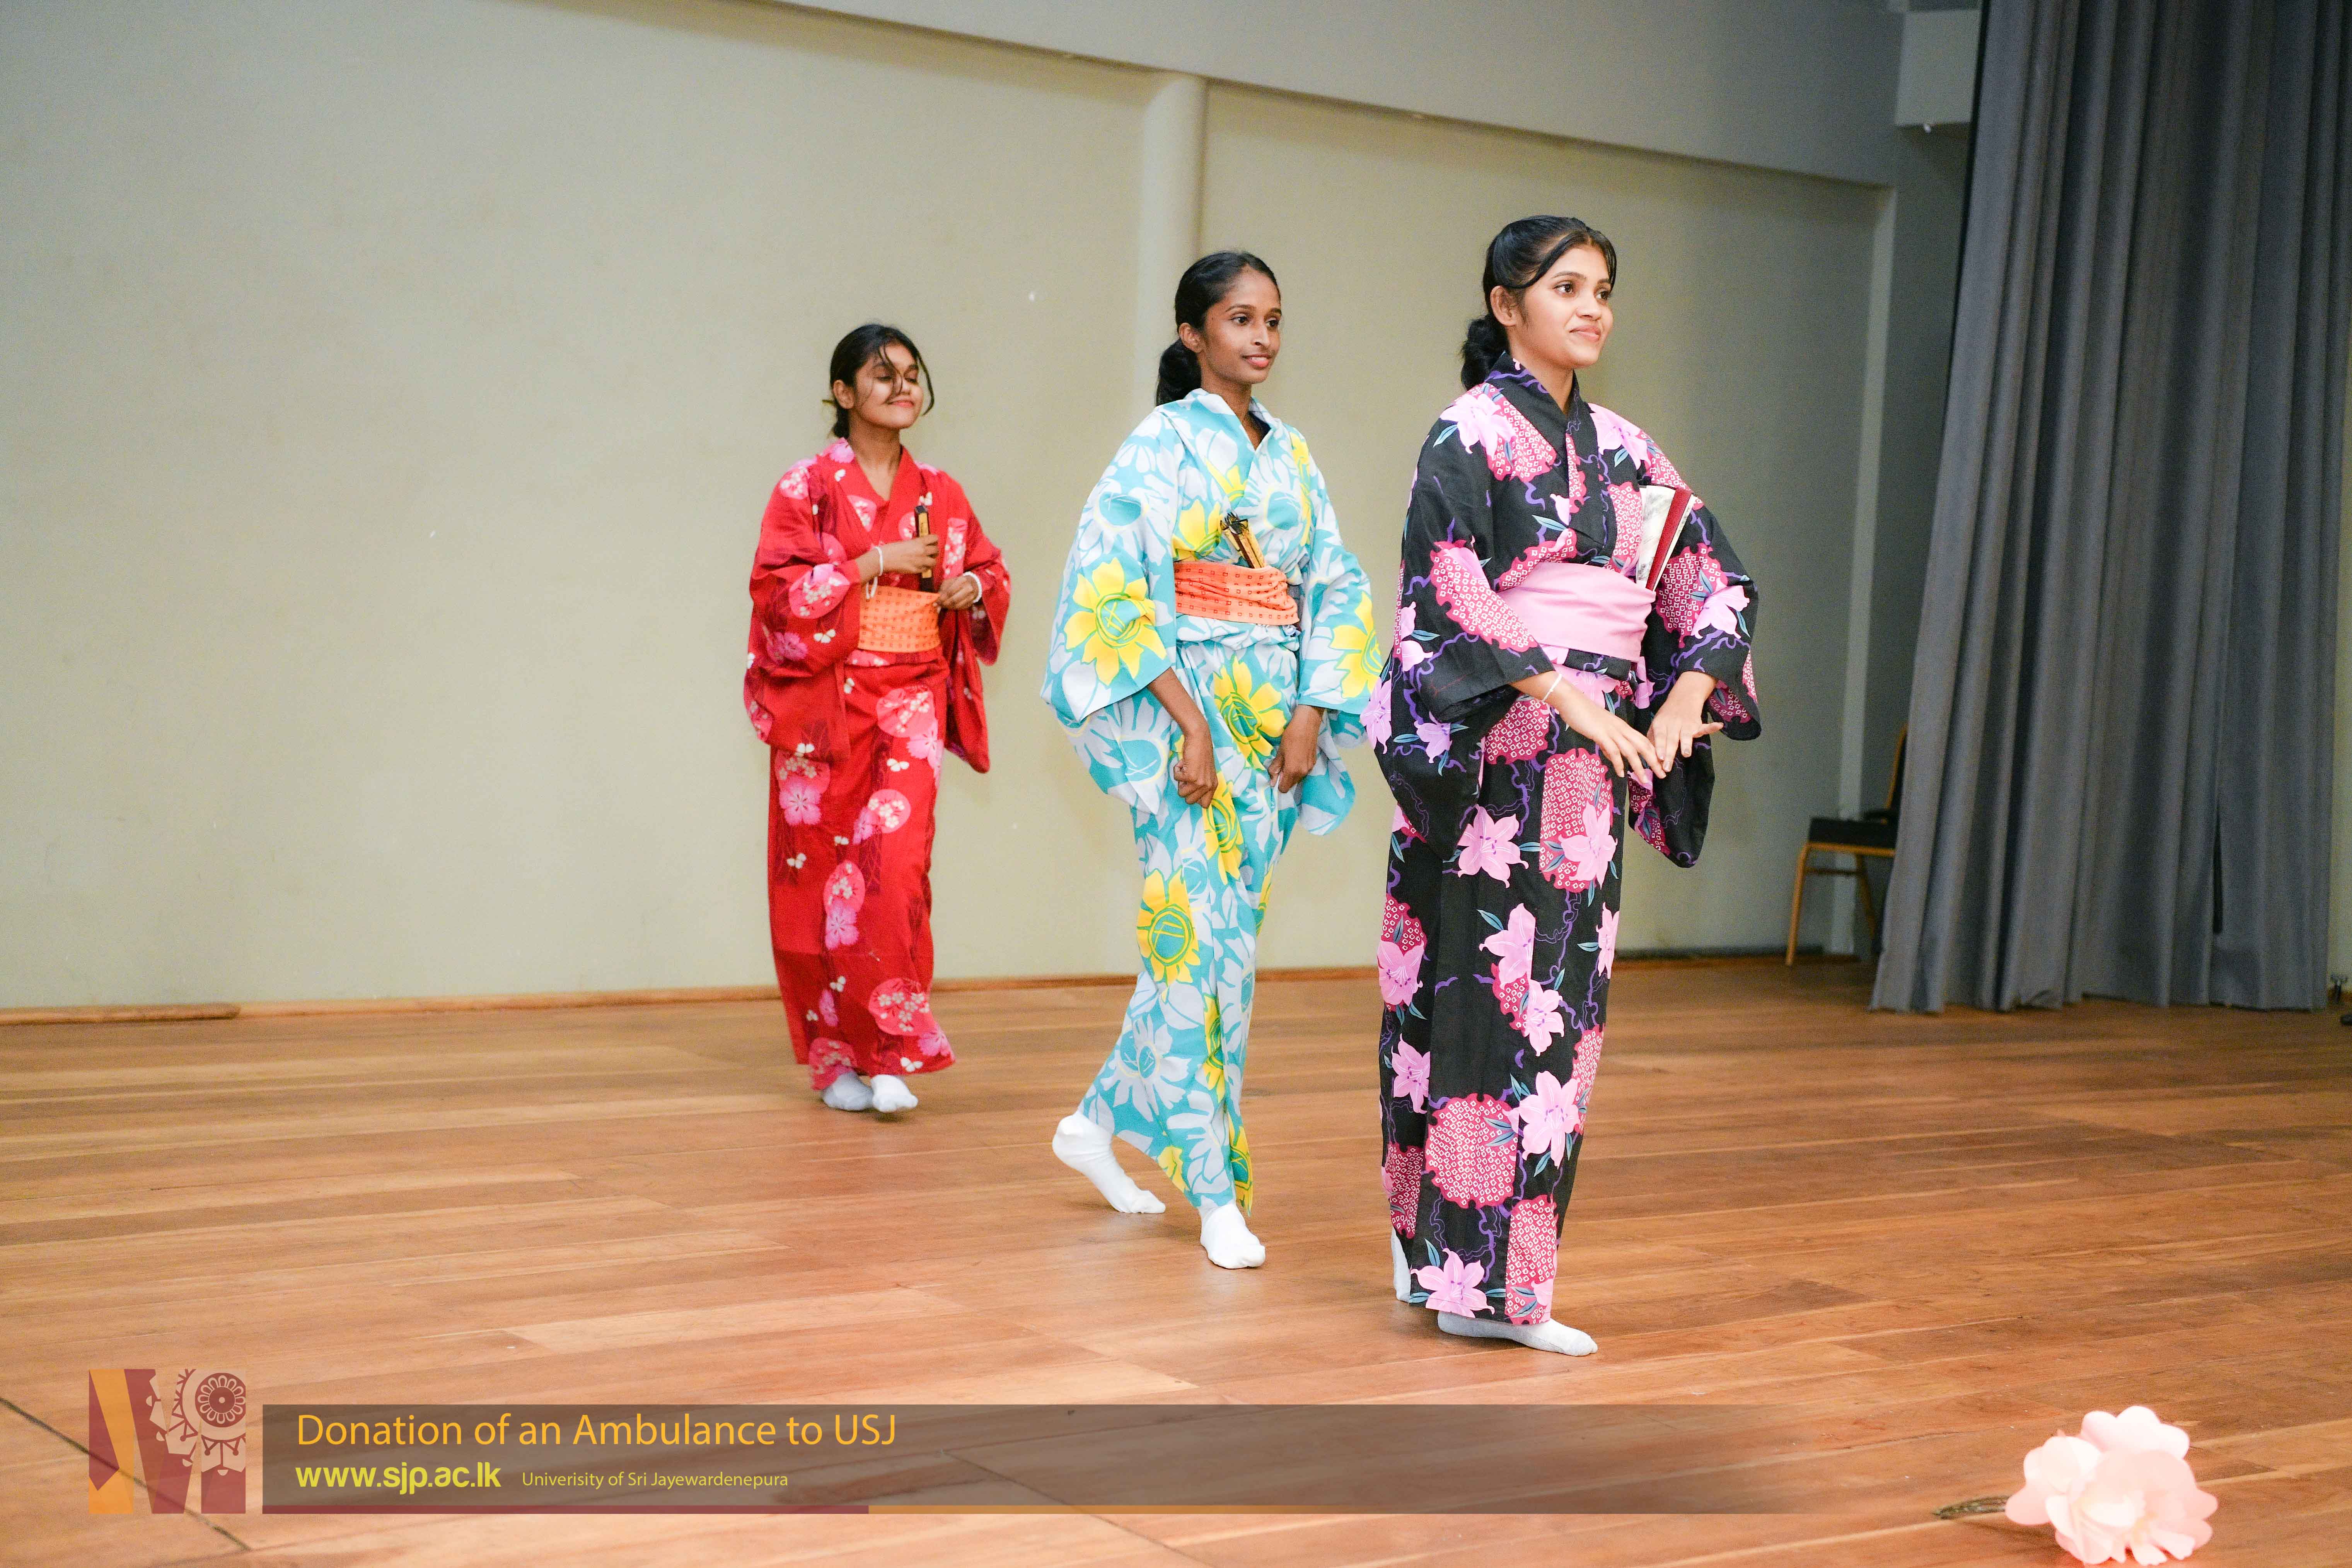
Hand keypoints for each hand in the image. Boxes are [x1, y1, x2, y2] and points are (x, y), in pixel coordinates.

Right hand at [863, 535, 940, 580]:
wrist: (884, 559)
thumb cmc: (891, 548)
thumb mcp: (906, 542)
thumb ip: (916, 543)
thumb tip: (922, 545)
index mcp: (919, 542)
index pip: (935, 538)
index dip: (934, 540)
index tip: (932, 542)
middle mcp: (922, 551)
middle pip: (936, 550)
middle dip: (934, 551)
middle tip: (930, 552)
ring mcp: (920, 562)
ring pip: (934, 562)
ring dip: (931, 561)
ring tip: (927, 560)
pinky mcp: (917, 570)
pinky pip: (926, 569)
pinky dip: (925, 568)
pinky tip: (920, 566)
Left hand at [934, 572, 981, 611]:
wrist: (972, 583)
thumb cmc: (958, 582)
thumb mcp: (950, 581)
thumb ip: (943, 589)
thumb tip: (937, 598)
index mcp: (962, 580)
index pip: (950, 591)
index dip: (942, 598)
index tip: (936, 602)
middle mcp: (968, 588)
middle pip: (954, 599)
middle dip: (944, 603)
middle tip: (938, 605)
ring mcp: (971, 596)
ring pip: (957, 605)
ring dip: (948, 607)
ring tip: (943, 606)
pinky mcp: (971, 602)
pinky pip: (960, 607)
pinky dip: (953, 608)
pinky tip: (949, 606)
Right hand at [1171, 723, 1217, 806]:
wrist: (1199, 739)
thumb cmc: (1200, 754)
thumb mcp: (1206, 773)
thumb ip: (1202, 785)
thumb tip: (1190, 797)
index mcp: (1213, 786)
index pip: (1204, 804)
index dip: (1194, 798)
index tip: (1191, 788)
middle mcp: (1208, 786)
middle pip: (1189, 801)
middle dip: (1184, 789)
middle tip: (1188, 776)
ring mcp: (1200, 782)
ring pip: (1181, 793)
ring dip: (1180, 780)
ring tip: (1186, 768)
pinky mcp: (1191, 777)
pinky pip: (1176, 779)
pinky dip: (1176, 770)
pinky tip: (1183, 762)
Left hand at [1268, 706, 1321, 792]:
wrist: (1307, 724)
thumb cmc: (1291, 736)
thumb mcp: (1280, 752)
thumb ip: (1275, 768)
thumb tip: (1271, 782)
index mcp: (1293, 771)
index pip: (1284, 788)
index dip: (1278, 783)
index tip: (1276, 773)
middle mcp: (1303, 773)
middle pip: (1291, 784)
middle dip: (1285, 778)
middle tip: (1282, 763)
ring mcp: (1310, 768)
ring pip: (1298, 778)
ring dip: (1292, 773)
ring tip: (1289, 758)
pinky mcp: (1314, 763)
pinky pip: (1304, 771)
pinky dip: (1299, 768)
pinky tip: (1297, 756)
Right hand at [1550, 680, 1664, 782]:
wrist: (1572, 701)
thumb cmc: (1584, 715)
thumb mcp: (1600, 730)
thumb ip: (1607, 743)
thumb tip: (1612, 756)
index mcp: (1622, 727)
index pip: (1643, 740)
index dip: (1653, 753)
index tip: (1659, 765)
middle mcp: (1621, 729)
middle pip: (1643, 746)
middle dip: (1654, 761)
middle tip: (1661, 775)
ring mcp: (1611, 731)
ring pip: (1631, 750)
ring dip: (1639, 766)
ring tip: (1644, 780)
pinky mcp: (1601, 734)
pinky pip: (1613, 751)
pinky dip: (1618, 763)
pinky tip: (1621, 773)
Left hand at [1645, 672, 1721, 775]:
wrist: (1682, 697)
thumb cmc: (1666, 716)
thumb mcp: (1655, 725)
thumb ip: (1652, 740)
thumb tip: (1650, 758)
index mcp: (1660, 724)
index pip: (1659, 737)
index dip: (1659, 747)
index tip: (1659, 758)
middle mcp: (1673, 724)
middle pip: (1671, 740)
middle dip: (1670, 754)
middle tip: (1667, 767)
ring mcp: (1686, 724)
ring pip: (1686, 735)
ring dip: (1686, 744)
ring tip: (1686, 754)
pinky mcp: (1697, 724)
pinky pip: (1705, 726)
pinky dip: (1711, 727)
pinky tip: (1718, 726)